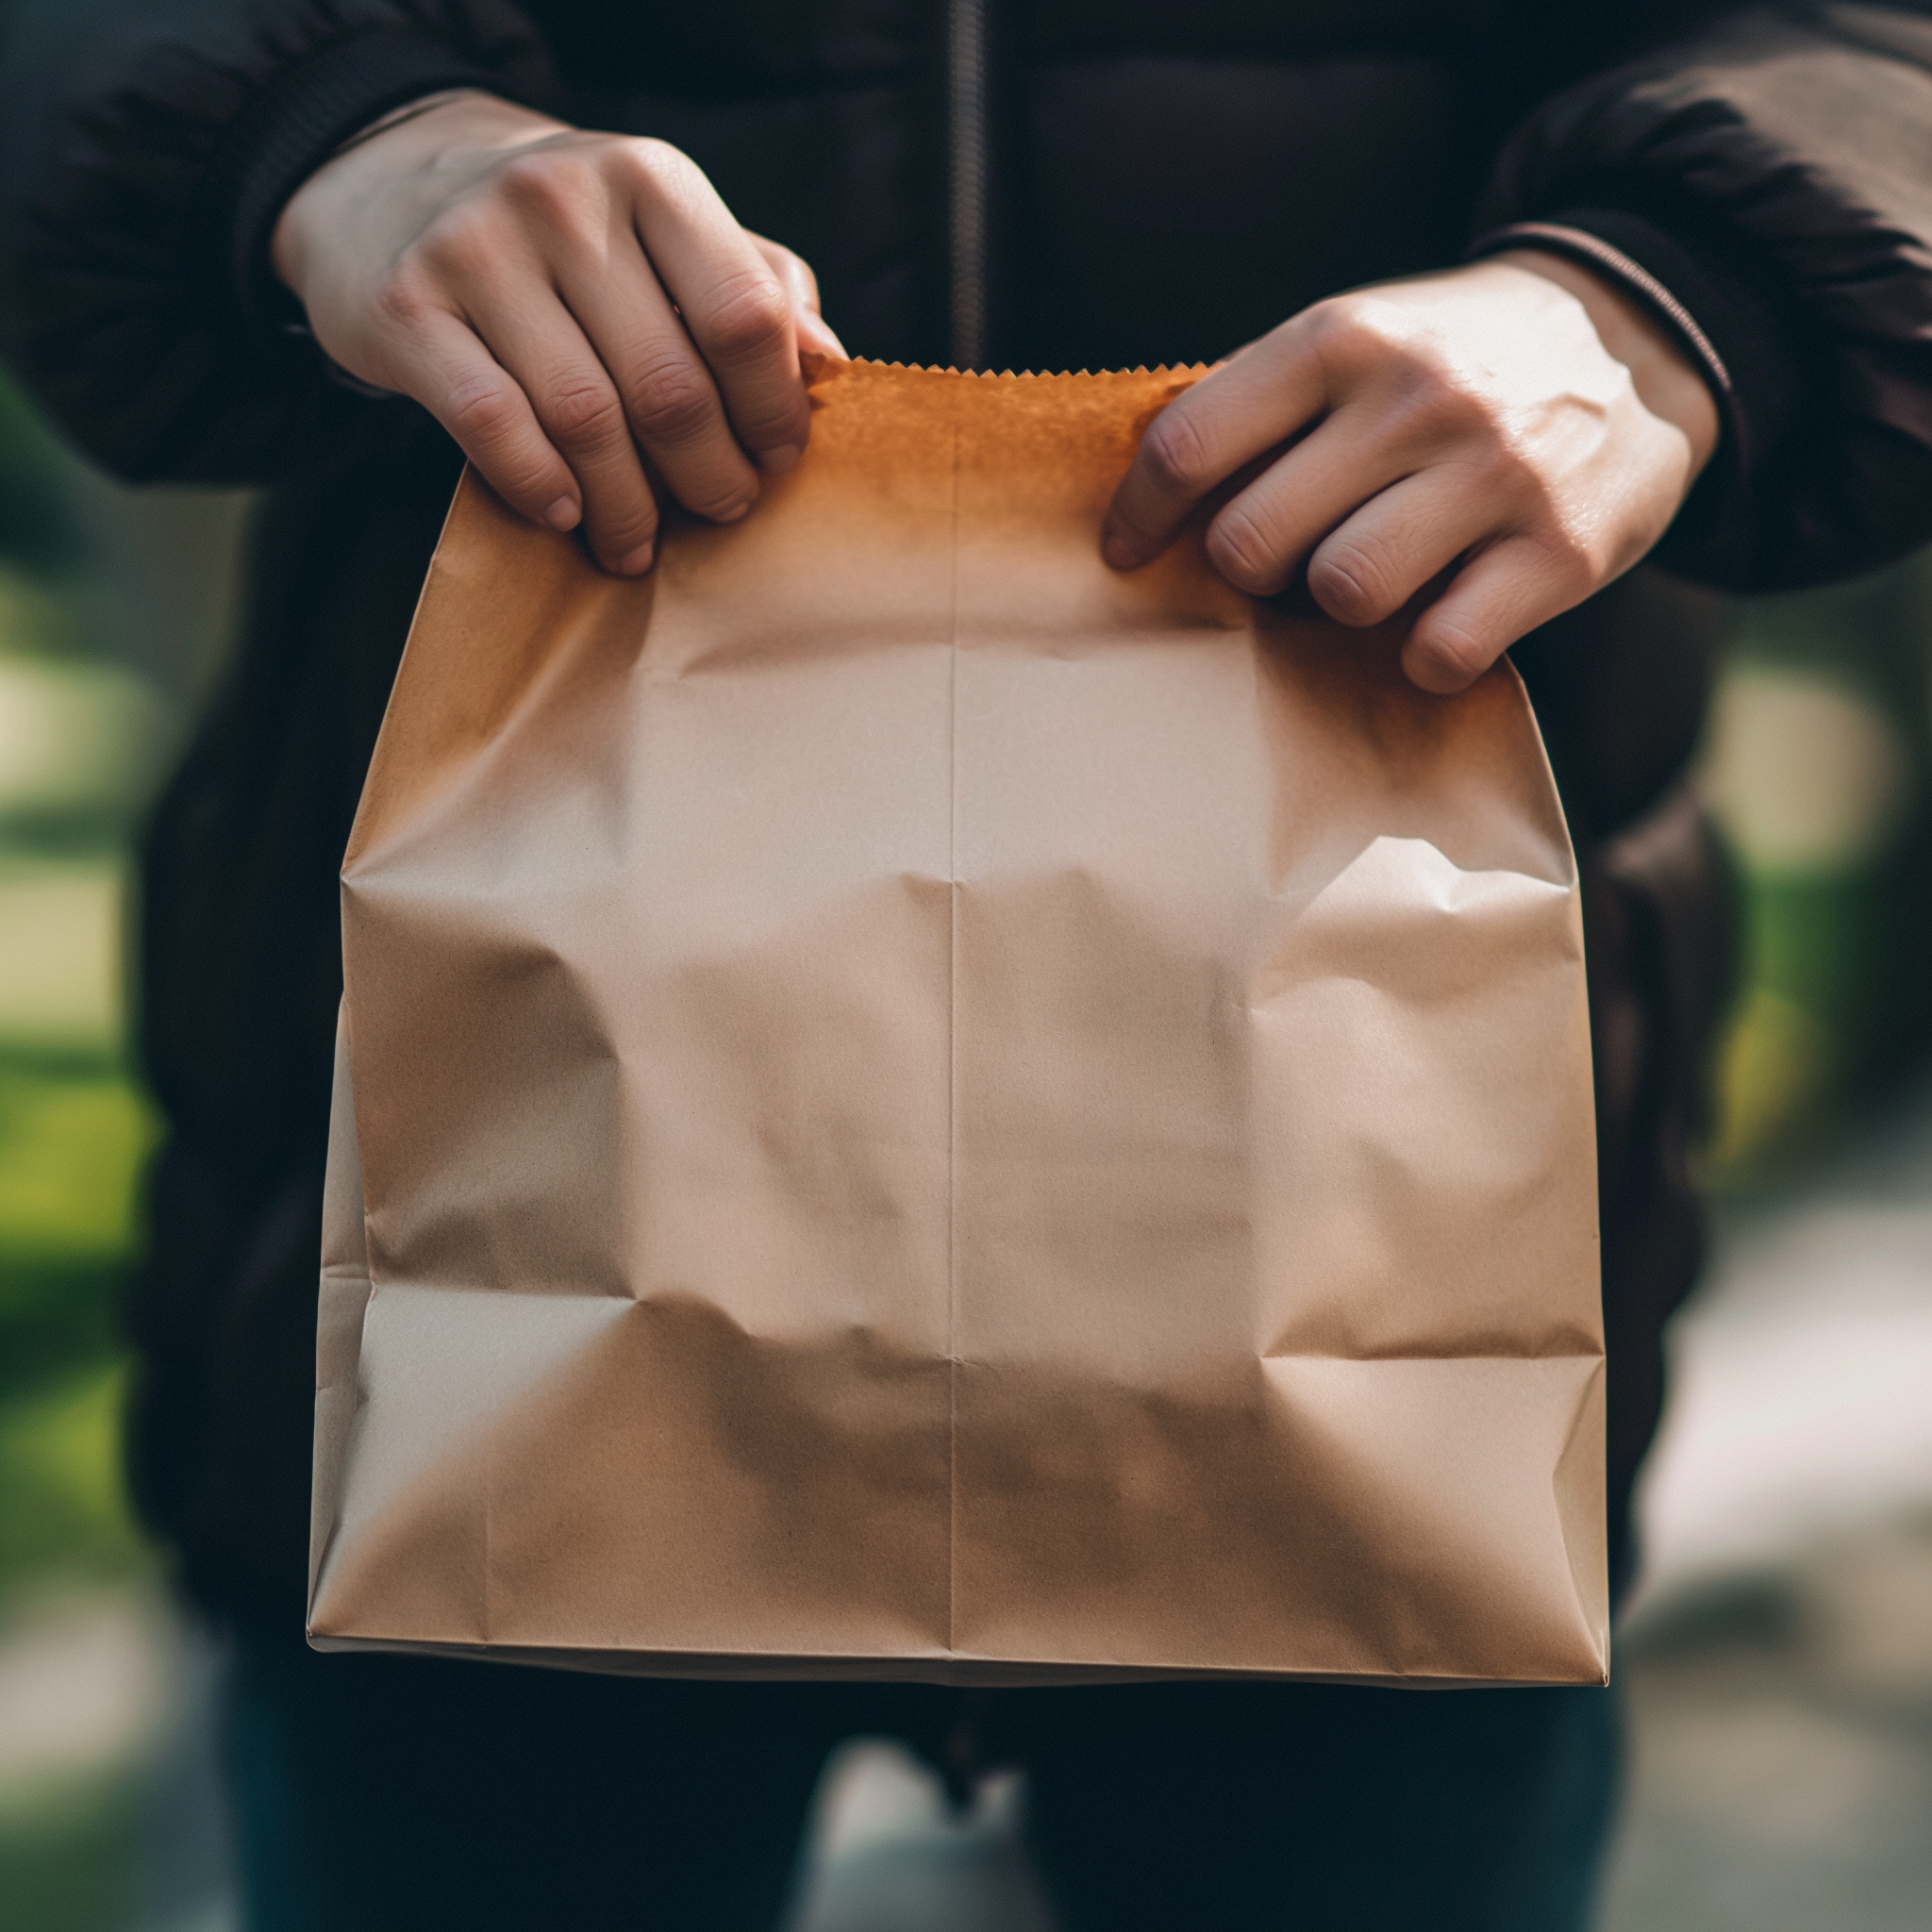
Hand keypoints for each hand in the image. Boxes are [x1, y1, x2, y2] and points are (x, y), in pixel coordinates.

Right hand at [272, 90, 845, 574]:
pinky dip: (538, 484)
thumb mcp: (665, 229)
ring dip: (625, 505)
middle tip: (718, 510)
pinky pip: (492, 424)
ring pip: (584, 419)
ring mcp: (476, 248)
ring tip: (637, 542)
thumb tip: (827, 364)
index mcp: (649, 178)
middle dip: (708, 474)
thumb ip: (754, 285)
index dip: (774, 409)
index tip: (776, 459)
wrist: (385, 180)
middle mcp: (562, 199)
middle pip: (669, 385)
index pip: (743, 314)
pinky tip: (565, 514)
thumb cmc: (564, 236)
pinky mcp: (405, 306)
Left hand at [1101, 252, 1718, 691]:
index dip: (1140, 516)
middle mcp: (1415, 399)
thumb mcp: (1360, 337)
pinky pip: (1439, 649)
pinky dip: (1426, 654)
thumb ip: (1263, 405)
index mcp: (1342, 338)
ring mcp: (1494, 474)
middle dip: (1252, 569)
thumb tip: (1145, 505)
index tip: (1127, 553)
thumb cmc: (1456, 361)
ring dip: (1339, 606)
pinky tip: (1442, 618)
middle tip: (1288, 557)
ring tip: (1375, 575)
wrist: (1642, 336)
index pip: (1189, 444)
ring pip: (1341, 595)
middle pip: (1252, 542)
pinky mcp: (1561, 552)